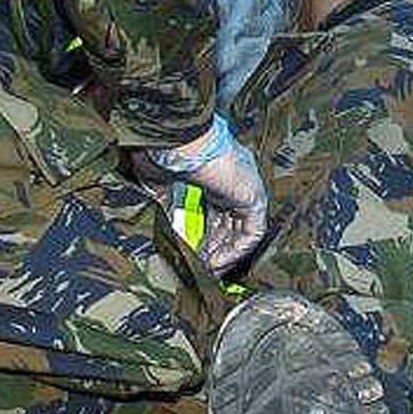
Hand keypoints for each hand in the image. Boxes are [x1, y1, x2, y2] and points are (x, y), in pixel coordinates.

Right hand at [150, 117, 266, 271]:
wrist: (179, 141)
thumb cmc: (166, 152)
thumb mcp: (158, 182)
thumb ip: (163, 202)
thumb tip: (158, 227)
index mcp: (214, 170)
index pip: (214, 209)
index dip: (203, 233)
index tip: (189, 252)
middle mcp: (234, 178)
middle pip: (228, 221)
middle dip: (212, 247)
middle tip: (197, 267)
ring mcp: (247, 186)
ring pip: (241, 229)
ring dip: (223, 253)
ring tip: (204, 272)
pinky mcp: (255, 197)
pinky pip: (252, 232)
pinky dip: (235, 250)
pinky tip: (215, 263)